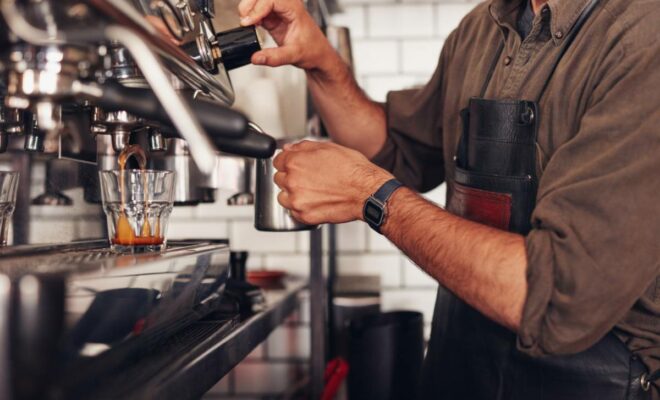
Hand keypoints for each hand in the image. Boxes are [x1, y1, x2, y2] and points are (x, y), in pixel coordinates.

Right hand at [238, 0, 337, 70]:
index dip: (257, 9)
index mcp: (294, 8)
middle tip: (244, 21)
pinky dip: (251, 17)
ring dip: (248, 10)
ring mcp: (278, 11)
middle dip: (249, 6)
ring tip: (246, 24)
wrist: (317, 55)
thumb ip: (274, 57)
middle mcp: (285, 5)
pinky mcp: (272, 18)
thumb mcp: (294, 55)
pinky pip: (257, 12)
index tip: (248, 22)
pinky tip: (250, 26)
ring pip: (257, 2)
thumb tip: (256, 57)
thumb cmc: (313, 50)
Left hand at [272, 140, 393, 224]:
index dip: (287, 162)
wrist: (367, 191)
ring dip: (292, 194)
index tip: (294, 166)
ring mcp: (297, 200)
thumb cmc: (353, 170)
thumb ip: (303, 147)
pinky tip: (314, 201)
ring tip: (310, 192)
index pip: (278, 161)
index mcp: (295, 162)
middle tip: (307, 179)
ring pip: (283, 197)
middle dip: (290, 178)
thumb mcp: (328, 147)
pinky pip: (293, 212)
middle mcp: (293, 181)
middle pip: (279, 179)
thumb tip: (289, 148)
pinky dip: (301, 208)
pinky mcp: (304, 215)